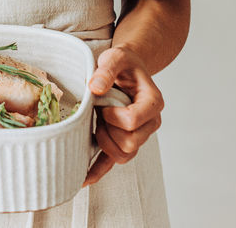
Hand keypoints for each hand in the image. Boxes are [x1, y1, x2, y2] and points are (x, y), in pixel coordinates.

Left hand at [83, 45, 163, 187]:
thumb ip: (107, 69)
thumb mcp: (115, 57)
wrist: (127, 68)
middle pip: (130, 142)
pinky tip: (83, 178)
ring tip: (97, 122)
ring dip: (104, 142)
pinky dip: (99, 170)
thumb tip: (96, 88)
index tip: (102, 103)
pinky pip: (114, 162)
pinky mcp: (126, 142)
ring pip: (124, 155)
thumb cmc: (123, 63)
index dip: (113, 115)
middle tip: (99, 112)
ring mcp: (140, 135)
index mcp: (152, 102)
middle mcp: (151, 123)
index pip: (133, 120)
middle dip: (108, 129)